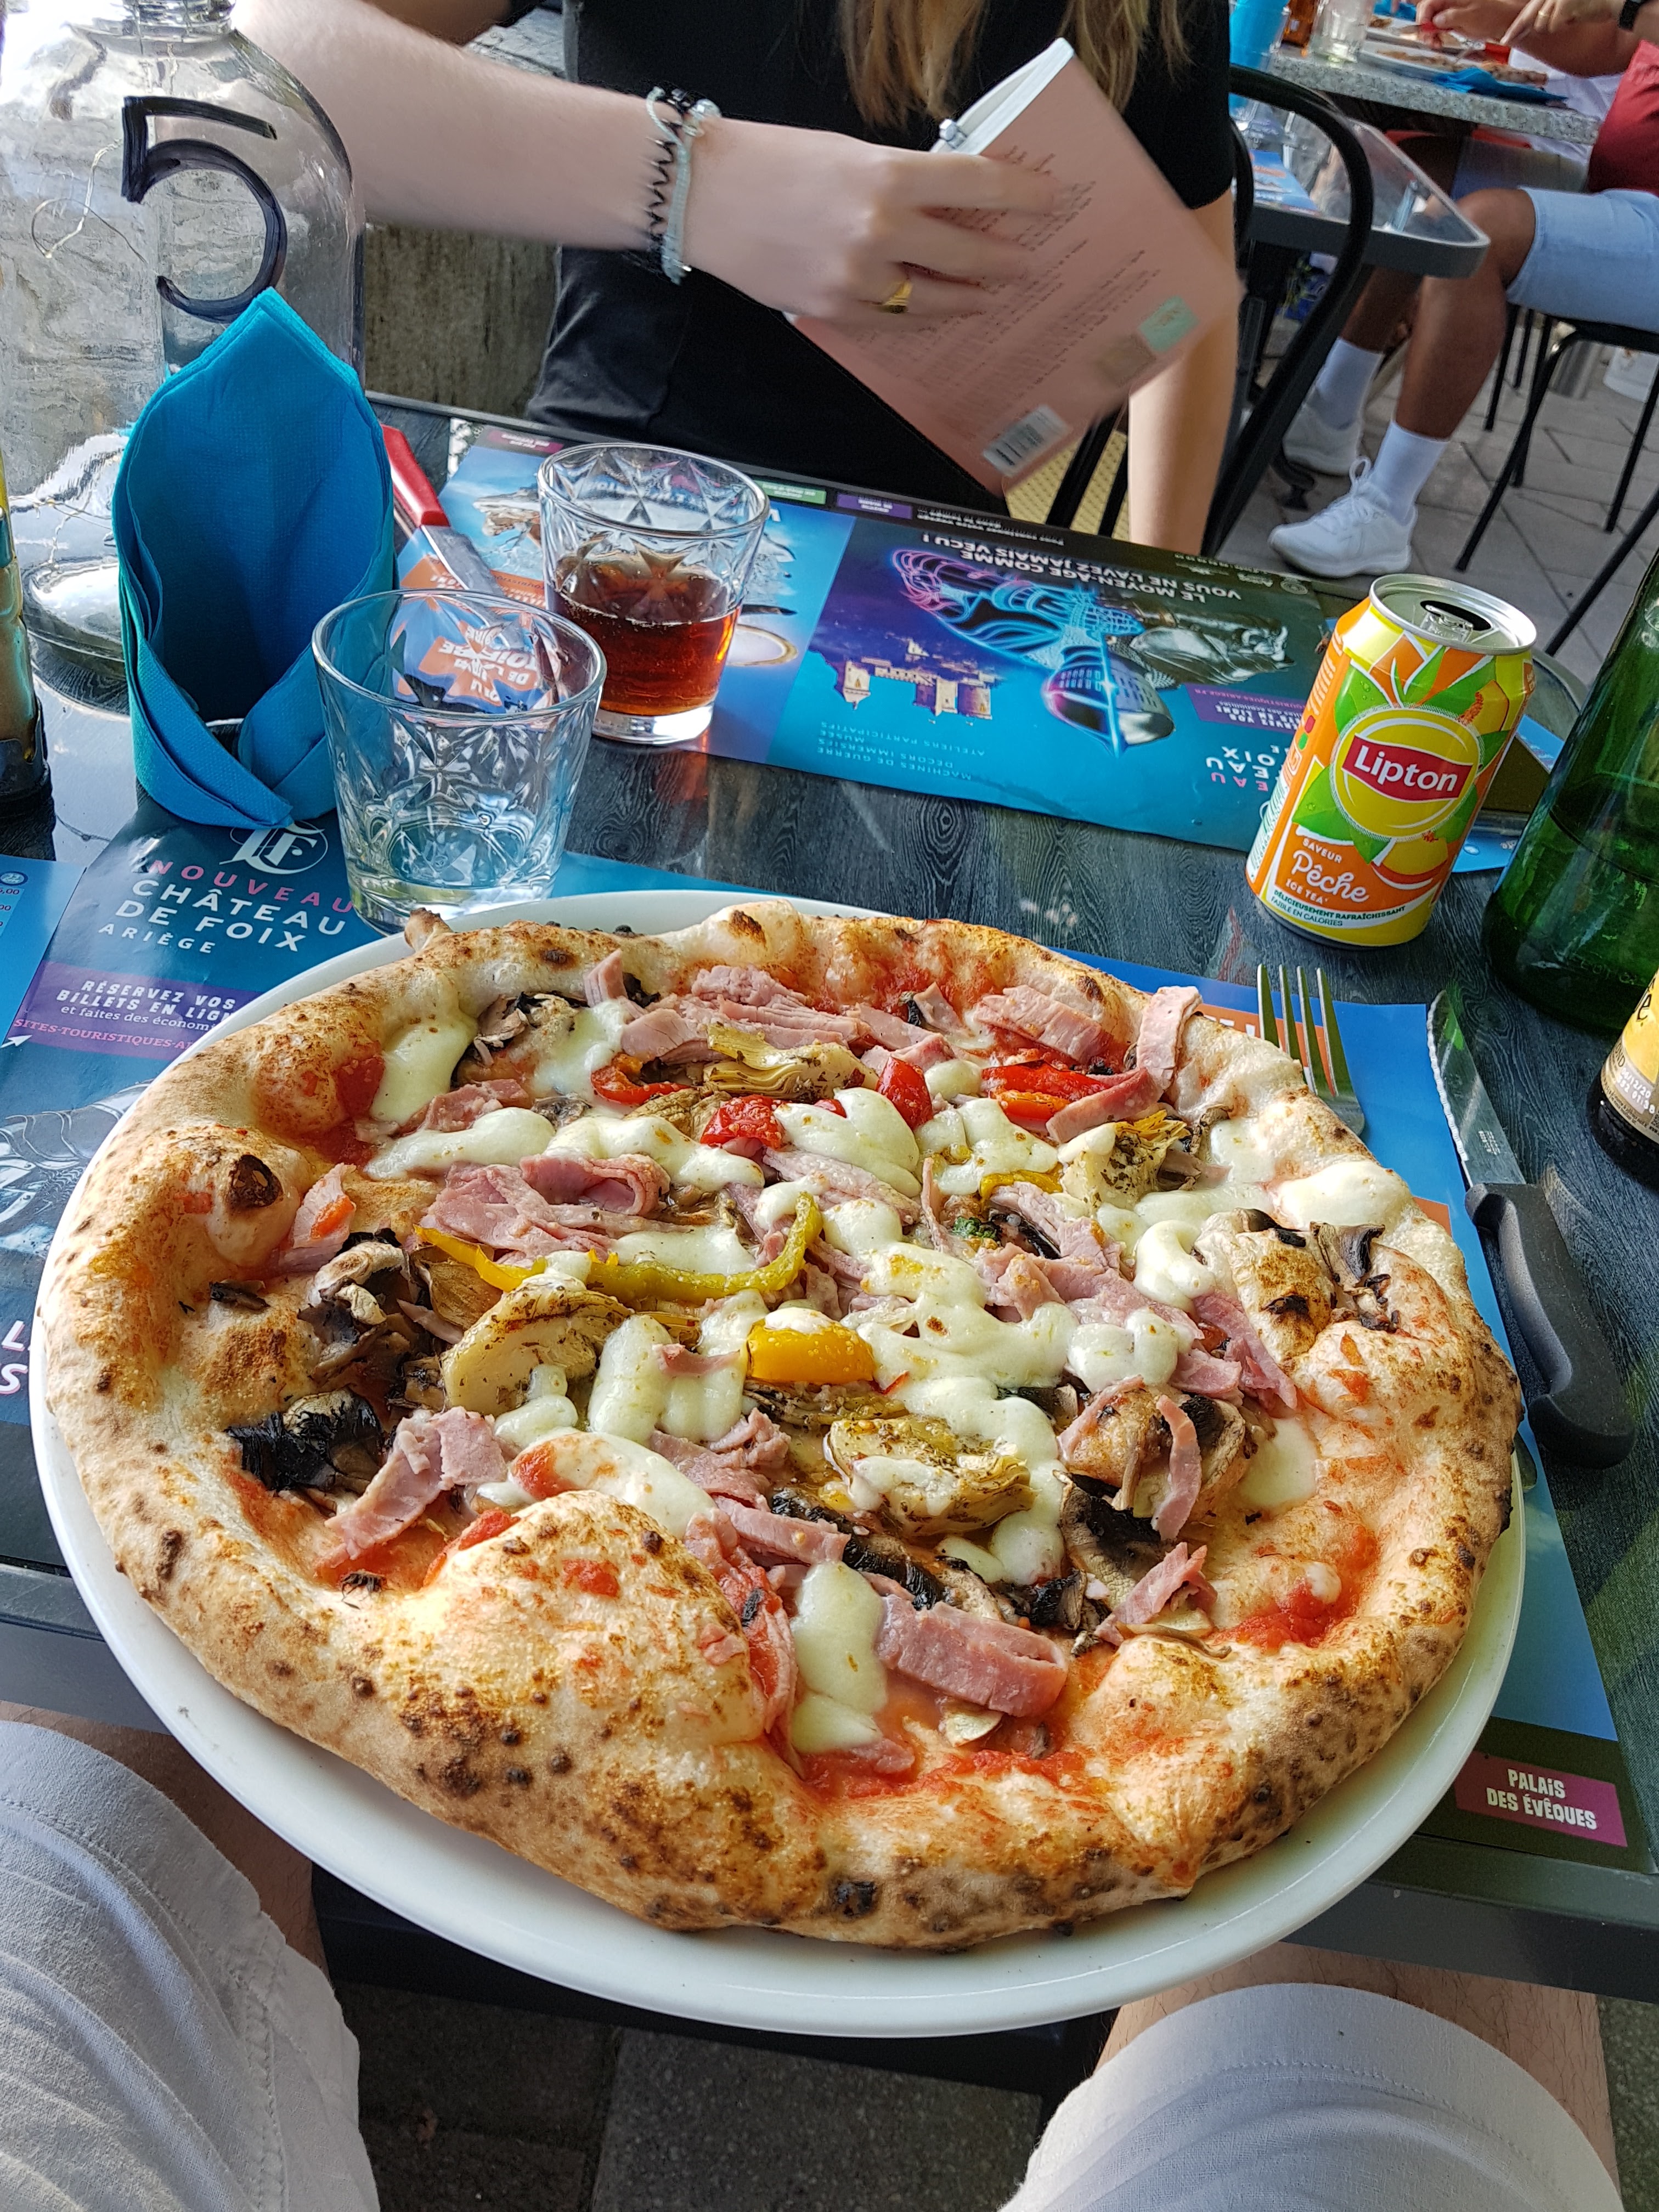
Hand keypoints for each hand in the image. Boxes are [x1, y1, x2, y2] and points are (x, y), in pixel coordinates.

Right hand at [684, 116, 1057, 321]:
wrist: (707, 195)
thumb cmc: (776, 161)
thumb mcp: (851, 153)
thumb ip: (902, 181)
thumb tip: (952, 205)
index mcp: (889, 176)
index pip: (979, 187)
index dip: (1024, 197)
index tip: (1050, 203)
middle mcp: (881, 231)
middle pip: (969, 254)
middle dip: (1008, 260)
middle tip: (1030, 264)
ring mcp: (859, 279)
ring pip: (937, 299)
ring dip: (973, 299)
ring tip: (993, 297)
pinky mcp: (836, 311)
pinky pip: (897, 323)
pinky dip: (924, 318)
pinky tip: (941, 313)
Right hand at [1415, 0, 1521, 35]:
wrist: (1501, 24)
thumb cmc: (1491, 17)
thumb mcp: (1469, 17)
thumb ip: (1450, 17)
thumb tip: (1435, 20)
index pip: (1429, 2)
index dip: (1424, 15)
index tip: (1424, 29)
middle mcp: (1449, 2)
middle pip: (1426, 10)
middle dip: (1424, 26)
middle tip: (1429, 39)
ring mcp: (1449, 11)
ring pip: (1429, 20)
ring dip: (1428, 34)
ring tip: (1435, 43)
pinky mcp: (1450, 21)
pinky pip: (1436, 27)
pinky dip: (1434, 36)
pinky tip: (1438, 42)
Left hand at [1502, 0, 1618, 35]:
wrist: (1616, 0)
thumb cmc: (1596, 3)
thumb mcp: (1570, 5)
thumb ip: (1551, 11)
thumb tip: (1534, 26)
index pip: (1530, 8)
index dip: (1517, 24)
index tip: (1506, 37)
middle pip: (1529, 15)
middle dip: (1518, 29)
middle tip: (1506, 39)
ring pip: (1542, 24)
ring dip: (1554, 26)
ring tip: (1572, 16)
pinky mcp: (1564, 4)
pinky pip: (1554, 26)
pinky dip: (1564, 26)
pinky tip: (1577, 17)